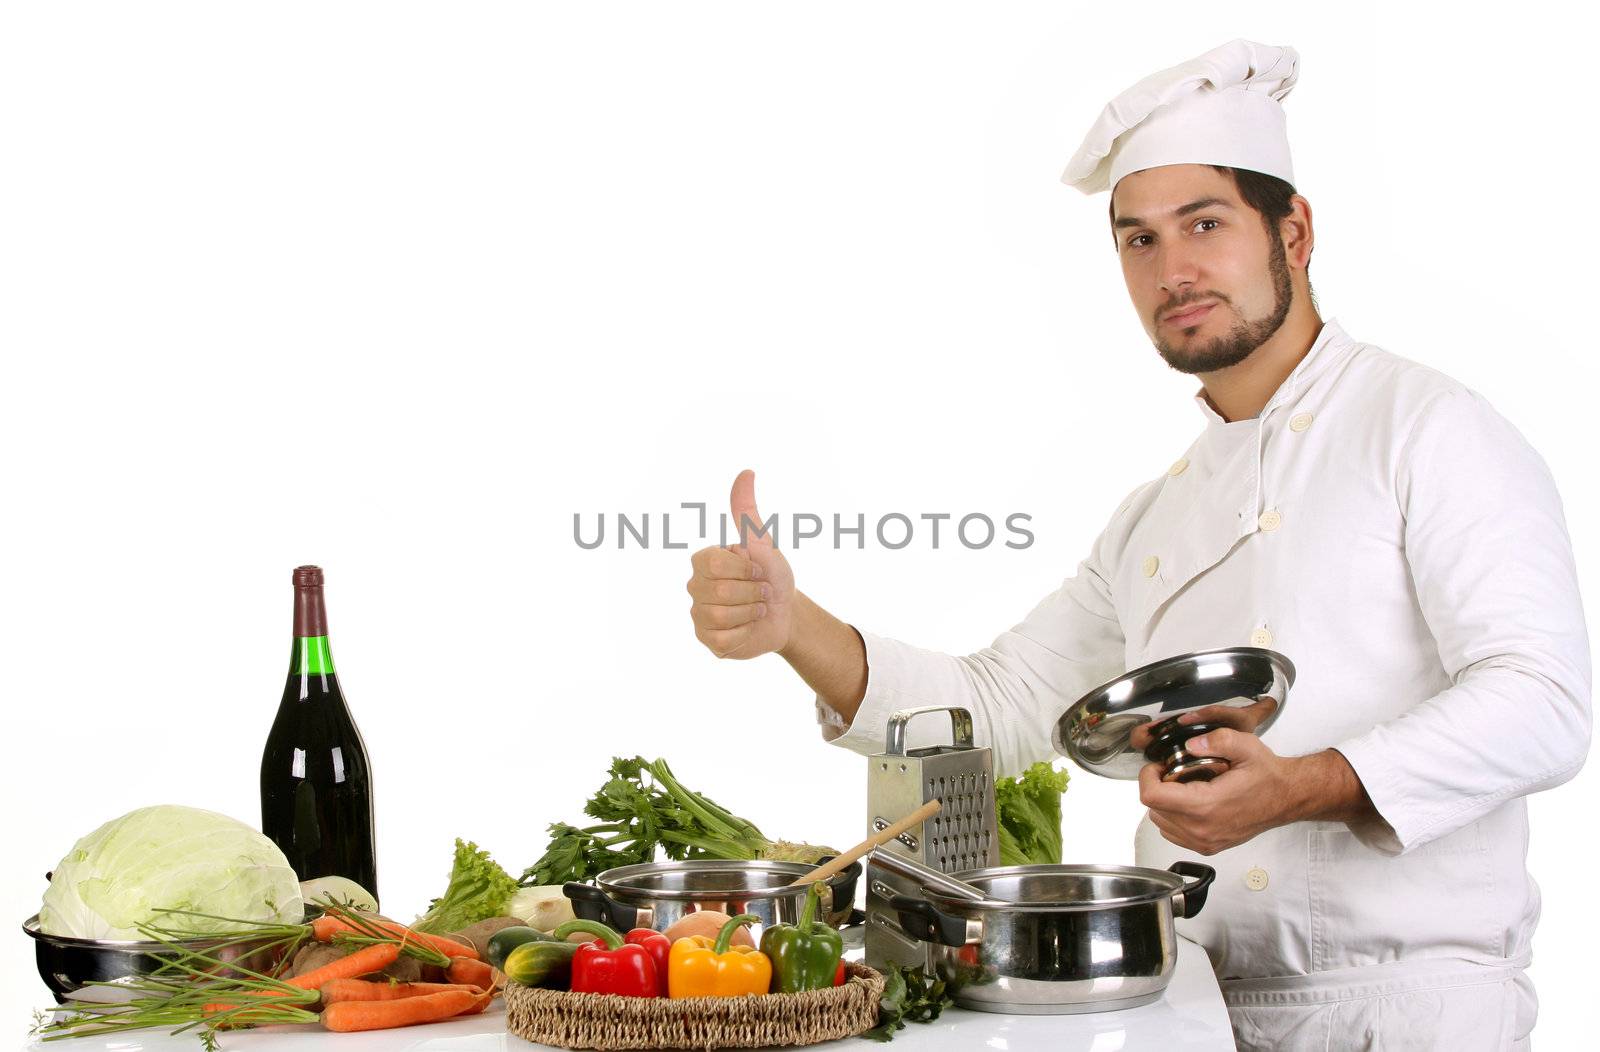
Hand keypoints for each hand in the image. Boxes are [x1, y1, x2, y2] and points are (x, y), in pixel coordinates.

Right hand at [686, 469, 795, 658]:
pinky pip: (724, 640)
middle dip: (753, 592)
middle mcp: (695, 587)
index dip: (745, 568)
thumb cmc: (772, 573)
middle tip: (761, 591)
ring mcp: (699, 616)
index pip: (715, 564)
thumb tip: (746, 472)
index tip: (757, 568)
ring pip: (722, 617)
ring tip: (756, 609)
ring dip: (751, 613)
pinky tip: (748, 628)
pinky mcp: (709, 642)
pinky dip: (746, 633)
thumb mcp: (762, 541)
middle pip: (721, 592)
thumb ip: (747, 511)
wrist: (786, 612)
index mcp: (703, 560)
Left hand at [1138, 728, 1298, 854]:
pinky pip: (1174, 834)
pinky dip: (1173, 817)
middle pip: (1153, 809)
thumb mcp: (1246, 746)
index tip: (1158, 766)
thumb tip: (1190, 745)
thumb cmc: (1268, 776)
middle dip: (1156, 786)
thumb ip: (1216, 740)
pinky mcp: (1208, 847)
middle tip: (1171, 772)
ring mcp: (1205, 842)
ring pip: (1161, 823)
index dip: (1147, 776)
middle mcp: (1202, 829)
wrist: (1287, 797)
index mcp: (1206, 806)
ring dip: (1164, 803)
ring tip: (1182, 786)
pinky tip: (1189, 802)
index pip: (1152, 796)